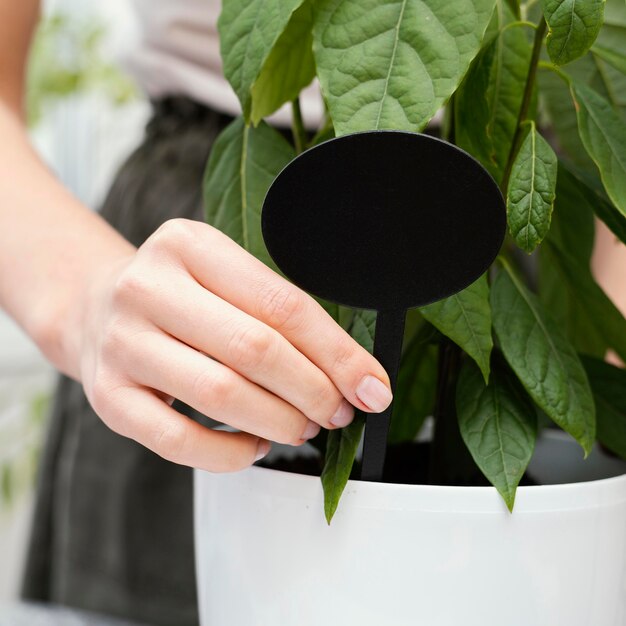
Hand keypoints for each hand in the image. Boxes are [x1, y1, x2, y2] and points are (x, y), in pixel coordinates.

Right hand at [74, 219, 392, 471]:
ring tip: (304, 427)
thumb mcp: (224, 276)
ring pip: (221, 394)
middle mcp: (148, 287)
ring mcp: (122, 342)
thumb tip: (352, 372)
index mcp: (190, 245)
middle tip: (339, 411)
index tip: (372, 386)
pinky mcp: (108, 396)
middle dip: (314, 390)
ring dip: (279, 421)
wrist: (95, 307)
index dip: (337, 353)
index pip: (283, 304)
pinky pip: (178, 440)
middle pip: (255, 349)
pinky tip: (254, 445)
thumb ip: (279, 312)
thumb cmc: (180, 295)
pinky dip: (230, 453)